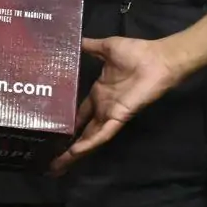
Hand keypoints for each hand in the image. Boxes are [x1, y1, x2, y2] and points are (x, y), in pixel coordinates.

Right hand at [50, 35, 181, 172]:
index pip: (79, 112)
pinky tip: (74, 153)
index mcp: (98, 93)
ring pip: (89, 138)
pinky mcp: (118, 118)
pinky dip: (88, 144)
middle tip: (48, 157)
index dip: (67, 121)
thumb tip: (71, 41)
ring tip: (57, 165)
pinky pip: (101, 134)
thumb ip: (88, 47)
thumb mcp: (105, 47)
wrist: (158, 59)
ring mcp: (109, 114)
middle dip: (67, 144)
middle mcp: (102, 107)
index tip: (50, 129)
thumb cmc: (136, 53)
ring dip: (74, 152)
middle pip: (81, 130)